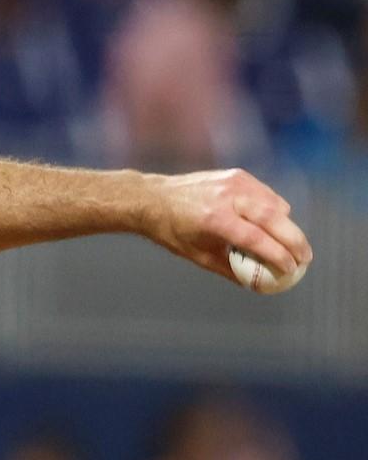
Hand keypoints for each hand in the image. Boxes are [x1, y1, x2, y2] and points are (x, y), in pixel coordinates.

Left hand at [147, 168, 312, 280]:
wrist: (153, 197)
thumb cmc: (173, 231)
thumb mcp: (198, 256)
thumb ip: (230, 269)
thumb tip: (258, 284)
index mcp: (214, 219)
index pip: (256, 239)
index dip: (278, 256)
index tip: (292, 269)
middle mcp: (227, 197)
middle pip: (274, 219)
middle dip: (295, 240)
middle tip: (306, 258)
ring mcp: (234, 182)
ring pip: (275, 204)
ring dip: (288, 225)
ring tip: (293, 245)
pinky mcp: (238, 175)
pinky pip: (266, 195)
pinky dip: (276, 211)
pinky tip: (276, 226)